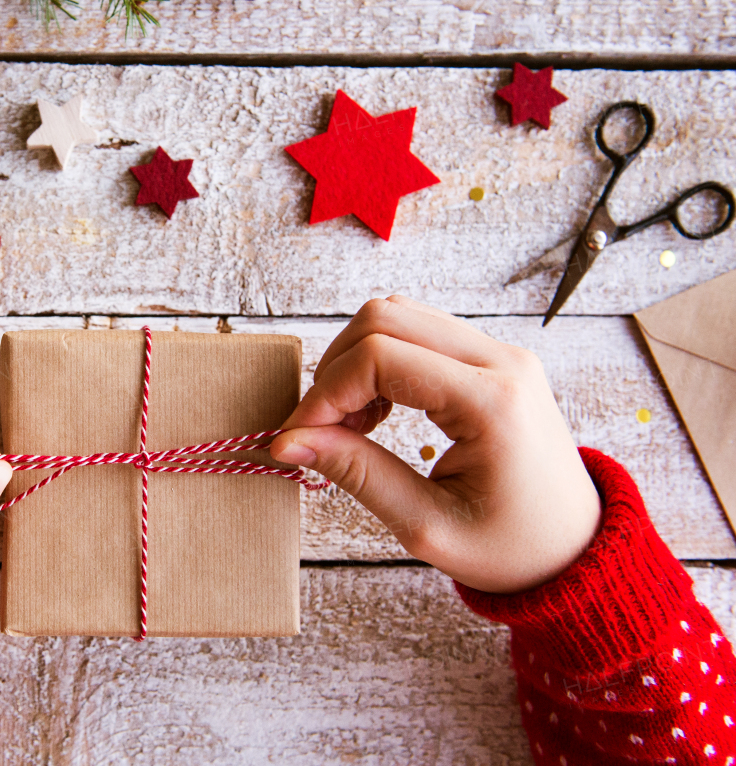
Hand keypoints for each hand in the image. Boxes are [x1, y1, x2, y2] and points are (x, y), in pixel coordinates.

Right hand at [269, 296, 599, 593]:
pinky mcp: (493, 359)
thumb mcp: (426, 525)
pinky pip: (419, 332)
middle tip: (319, 429)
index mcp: (492, 403)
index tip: (298, 437)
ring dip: (355, 361)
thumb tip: (290, 442)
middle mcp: (502, 361)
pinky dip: (380, 361)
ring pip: (398, 315)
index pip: (381, 357)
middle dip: (335, 369)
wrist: (576, 551)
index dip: (325, 393)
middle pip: (385, 317)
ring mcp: (501, 353)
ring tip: (348, 424)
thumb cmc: (512, 549)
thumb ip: (356, 473)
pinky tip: (374, 412)